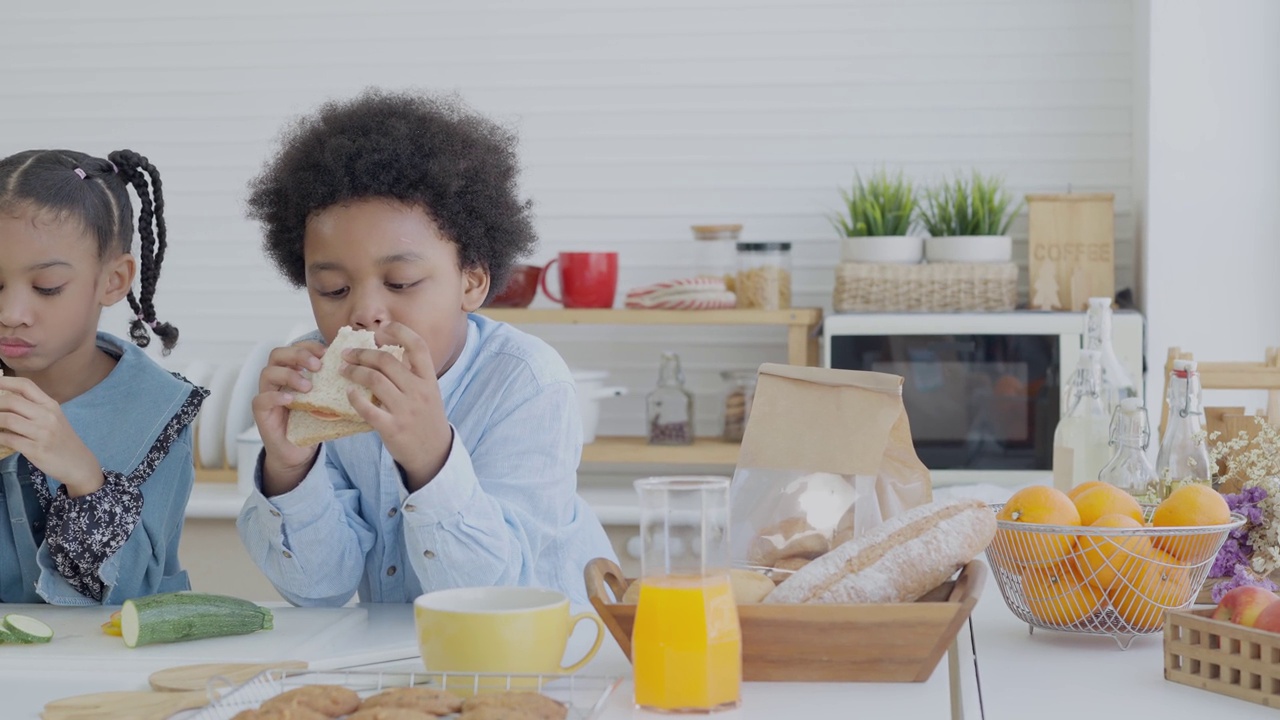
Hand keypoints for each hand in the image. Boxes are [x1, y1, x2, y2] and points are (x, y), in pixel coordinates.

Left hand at [0, 376, 102, 496]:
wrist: (78, 462)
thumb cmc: (61, 439)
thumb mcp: (53, 418)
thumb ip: (33, 408)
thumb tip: (5, 401)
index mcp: (50, 405)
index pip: (25, 385)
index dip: (4, 381)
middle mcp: (47, 416)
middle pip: (12, 401)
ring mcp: (42, 433)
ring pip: (8, 419)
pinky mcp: (36, 449)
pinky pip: (9, 439)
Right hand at [253, 341, 325, 494]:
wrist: (298, 451)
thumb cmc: (313, 422)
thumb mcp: (327, 400)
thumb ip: (336, 385)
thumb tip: (365, 374)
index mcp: (292, 371)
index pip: (295, 347)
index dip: (309, 346)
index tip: (326, 352)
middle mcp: (277, 379)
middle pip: (278, 354)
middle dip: (298, 355)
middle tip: (317, 365)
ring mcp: (267, 394)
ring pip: (268, 372)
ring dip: (289, 375)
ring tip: (308, 386)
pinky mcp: (261, 412)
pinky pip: (261, 399)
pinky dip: (276, 396)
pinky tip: (290, 399)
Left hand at [341, 322, 451, 489]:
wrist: (435, 453)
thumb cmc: (427, 419)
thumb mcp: (429, 393)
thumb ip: (414, 374)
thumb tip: (390, 350)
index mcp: (429, 380)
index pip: (418, 346)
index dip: (401, 331)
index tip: (383, 327)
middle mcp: (418, 391)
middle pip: (386, 361)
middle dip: (362, 353)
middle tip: (347, 354)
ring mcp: (405, 410)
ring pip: (374, 380)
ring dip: (354, 371)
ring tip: (343, 370)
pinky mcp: (392, 428)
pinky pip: (367, 408)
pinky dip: (354, 398)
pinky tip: (348, 393)